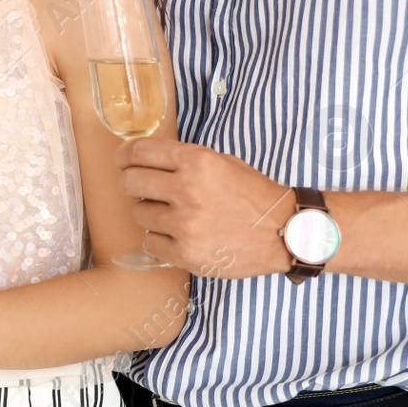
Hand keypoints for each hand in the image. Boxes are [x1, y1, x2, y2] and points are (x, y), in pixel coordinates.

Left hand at [116, 138, 295, 277]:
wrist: (285, 232)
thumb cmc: (252, 195)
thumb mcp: (221, 162)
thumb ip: (183, 159)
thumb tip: (140, 158)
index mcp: (197, 161)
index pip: (139, 152)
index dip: (124, 155)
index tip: (122, 160)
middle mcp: (188, 190)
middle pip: (130, 182)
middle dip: (131, 183)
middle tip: (139, 187)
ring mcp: (186, 225)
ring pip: (139, 213)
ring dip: (149, 212)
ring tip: (171, 214)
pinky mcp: (186, 254)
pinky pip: (150, 242)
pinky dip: (159, 239)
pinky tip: (176, 234)